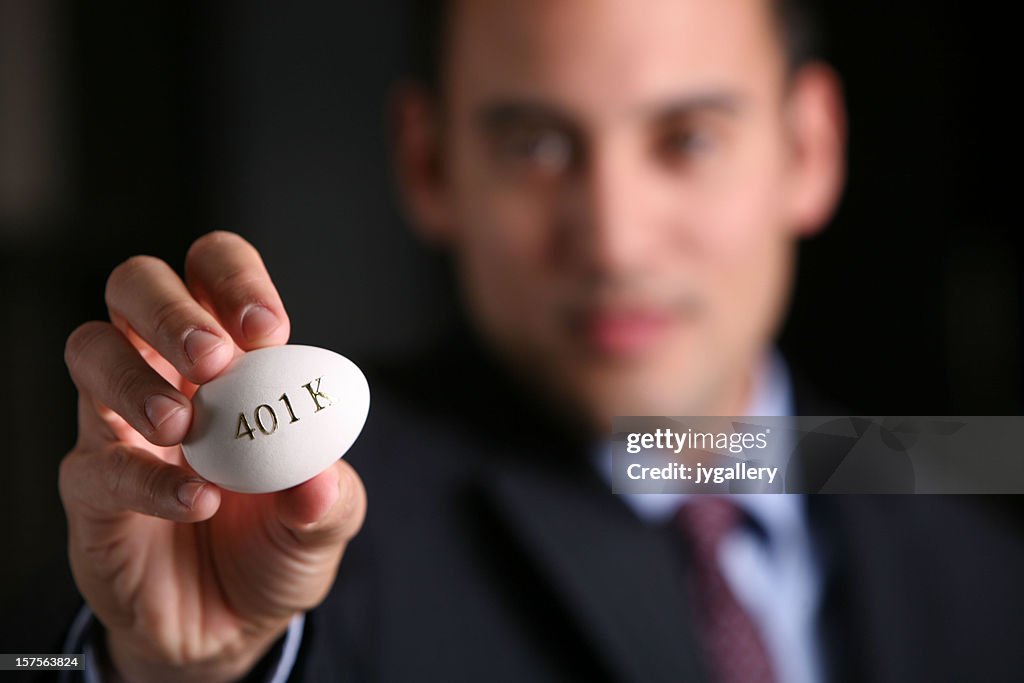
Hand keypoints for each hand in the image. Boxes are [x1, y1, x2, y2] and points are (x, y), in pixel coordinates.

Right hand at [60, 231, 365, 682]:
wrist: (230, 625)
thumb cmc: (275, 545)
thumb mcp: (324, 520)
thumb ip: (328, 495)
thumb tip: (319, 476)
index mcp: (230, 359)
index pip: (213, 274)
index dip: (235, 279)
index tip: (269, 328)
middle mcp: (166, 373)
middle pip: (136, 286)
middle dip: (171, 309)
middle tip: (215, 359)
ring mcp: (119, 425)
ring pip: (90, 349)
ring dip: (137, 379)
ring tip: (186, 427)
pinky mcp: (90, 487)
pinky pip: (96, 463)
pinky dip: (147, 479)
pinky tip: (194, 501)